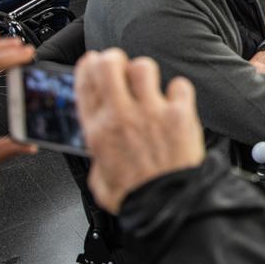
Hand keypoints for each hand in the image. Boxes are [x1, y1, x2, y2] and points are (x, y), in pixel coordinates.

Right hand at [74, 49, 203, 213]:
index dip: (87, 67)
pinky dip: (178, 90)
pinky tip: (176, 100)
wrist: (169, 205)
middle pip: (110, 66)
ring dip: (144, 72)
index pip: (85, 86)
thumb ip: (97, 159)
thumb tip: (99, 150)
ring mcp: (151, 112)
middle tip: (119, 63)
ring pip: (143, 68)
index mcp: (99, 132)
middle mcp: (122, 116)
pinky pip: (178, 85)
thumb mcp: (100, 180)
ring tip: (148, 84)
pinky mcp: (179, 114)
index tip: (91, 60)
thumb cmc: (137, 195)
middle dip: (113, 59)